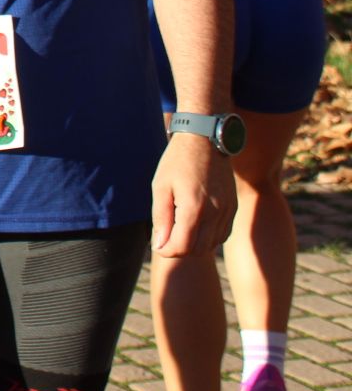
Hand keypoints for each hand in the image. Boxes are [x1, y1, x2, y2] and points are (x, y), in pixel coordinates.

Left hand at [151, 133, 236, 256]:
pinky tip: (196, 227)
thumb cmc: (177, 161)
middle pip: (198, 250)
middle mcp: (215, 213)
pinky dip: (209, 238)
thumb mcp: (160, 187)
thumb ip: (160, 218)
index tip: (157, 245)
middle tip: (166, 239)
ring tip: (179, 230)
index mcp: (194, 208)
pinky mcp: (234, 207)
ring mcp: (227, 211)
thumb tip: (160, 245)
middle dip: (179, 250)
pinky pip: (223, 234)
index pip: (182, 247)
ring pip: (212, 245)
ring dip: (194, 245)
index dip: (167, 251)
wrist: (205, 140)